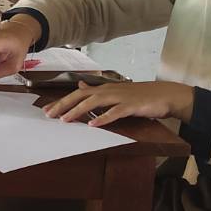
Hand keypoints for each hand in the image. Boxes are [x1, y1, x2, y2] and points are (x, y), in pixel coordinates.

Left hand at [44, 81, 195, 127]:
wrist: (164, 94)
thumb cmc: (139, 96)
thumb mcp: (115, 92)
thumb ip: (96, 91)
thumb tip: (80, 86)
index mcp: (103, 89)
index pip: (77, 94)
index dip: (61, 102)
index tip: (46, 110)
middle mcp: (108, 90)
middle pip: (81, 97)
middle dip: (63, 105)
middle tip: (49, 115)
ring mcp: (120, 97)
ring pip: (94, 103)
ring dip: (78, 111)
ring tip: (65, 120)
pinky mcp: (131, 106)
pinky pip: (115, 112)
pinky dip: (103, 118)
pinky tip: (93, 124)